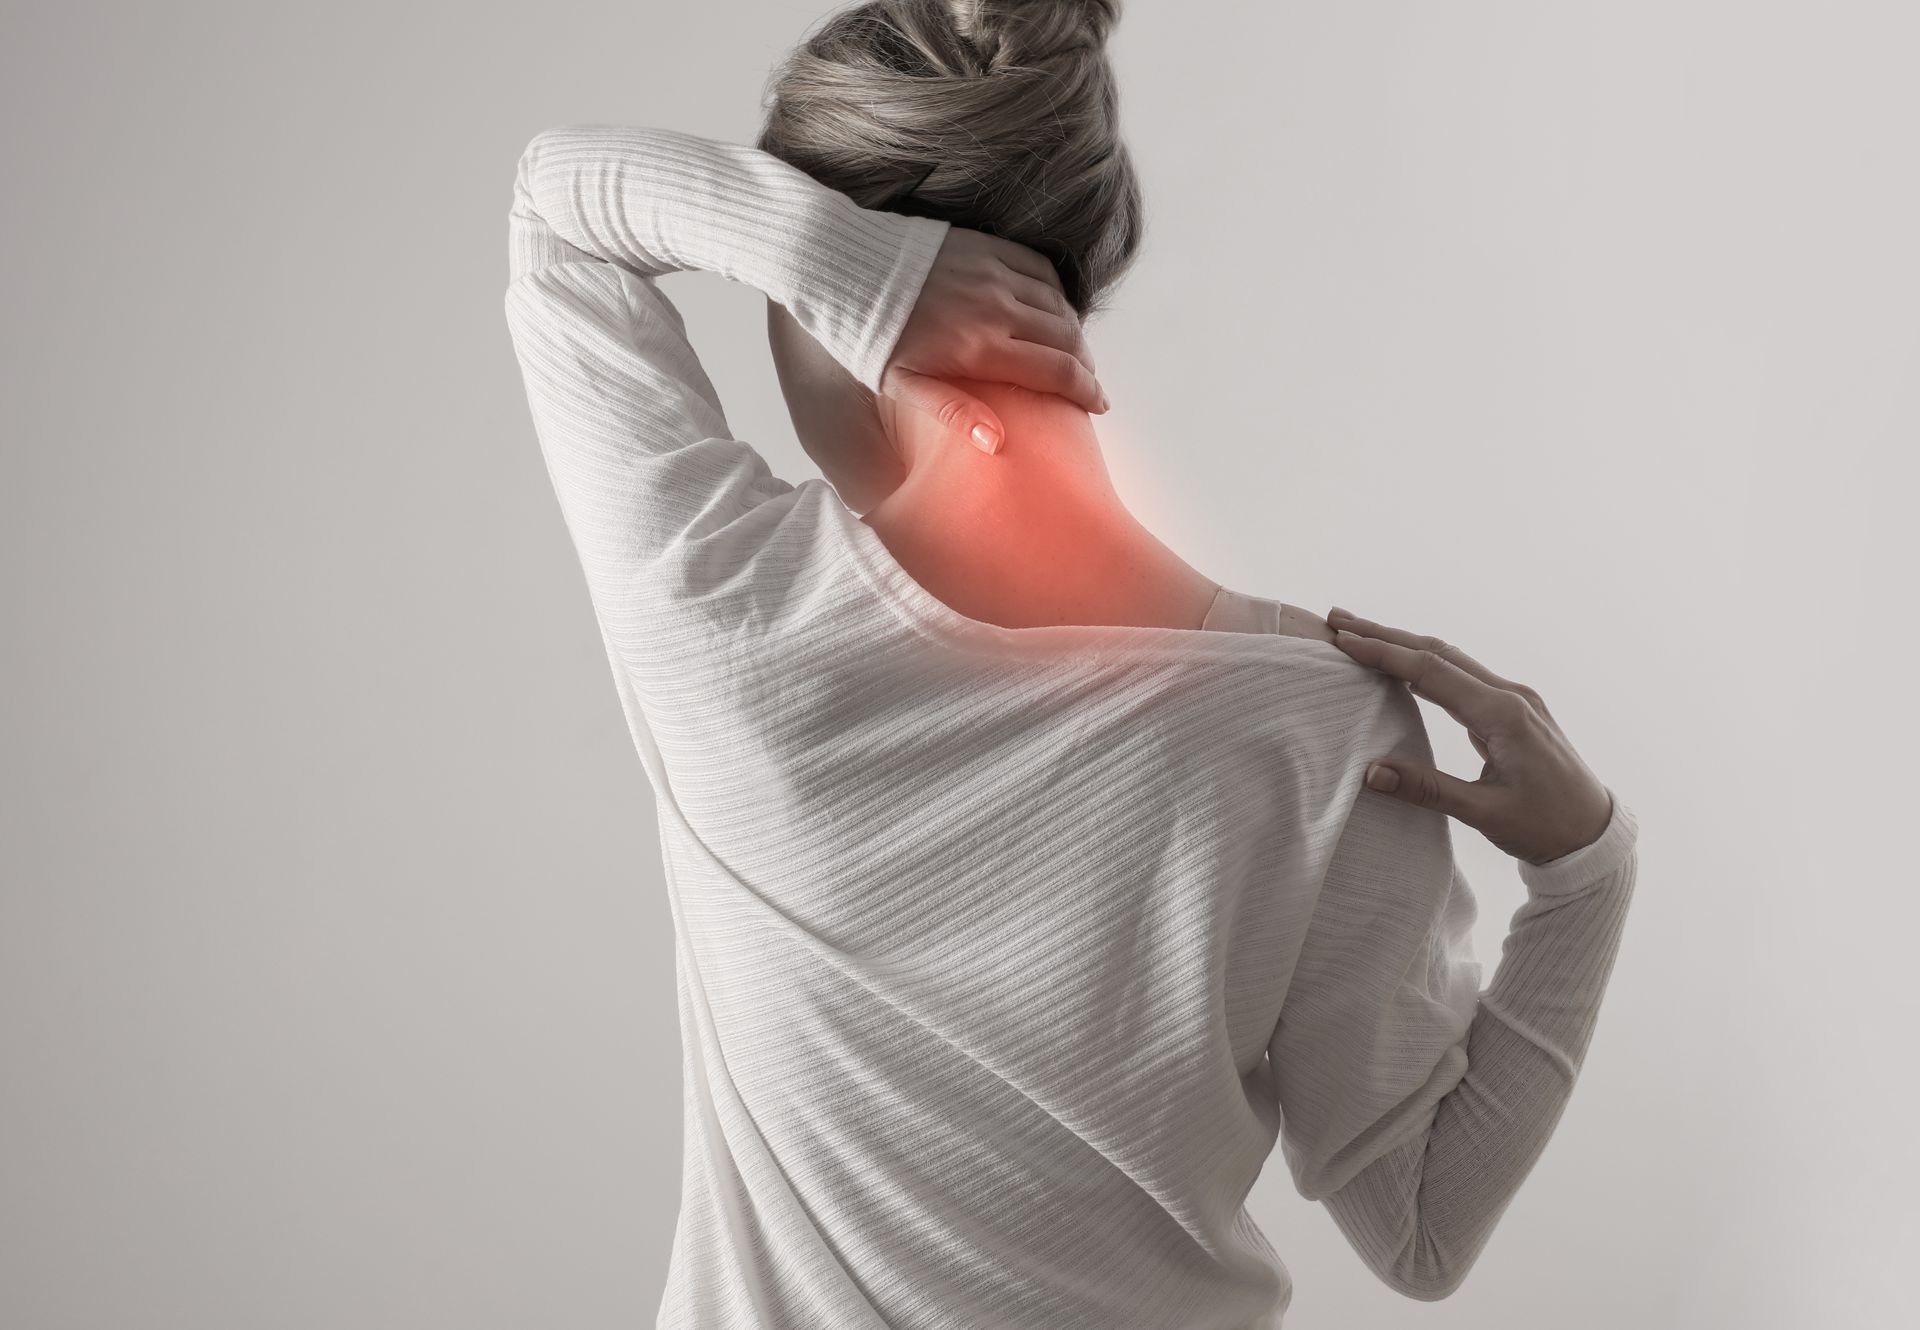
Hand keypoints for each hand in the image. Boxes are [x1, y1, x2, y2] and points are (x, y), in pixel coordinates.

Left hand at [881, 227, 1108, 454]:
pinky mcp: (988, 247)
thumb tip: (998, 443)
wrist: (844, 270)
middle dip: (1085, 364)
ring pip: (1058, 304)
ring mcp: (994, 273)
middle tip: (1087, 382)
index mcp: (980, 348)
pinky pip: (1040, 270)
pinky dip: (1055, 293)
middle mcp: (996, 307)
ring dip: (1073, 330)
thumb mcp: (903, 385)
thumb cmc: (870, 338)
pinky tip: (1053, 309)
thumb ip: (955, 413)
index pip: (1056, 370)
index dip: (1086, 390)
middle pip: (1067, 338)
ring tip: (1072, 351)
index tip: (1098, 404)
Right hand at [1326, 608, 1614, 865]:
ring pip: (1450, 659)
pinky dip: (1425, 664)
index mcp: (1503, 714)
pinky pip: (1462, 676)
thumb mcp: (1484, 813)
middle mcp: (1510, 695)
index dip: (1384, 654)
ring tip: (1360, 634)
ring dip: (1404, 644)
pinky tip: (1402, 665)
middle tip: (1338, 620)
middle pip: (1438, 652)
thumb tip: (1370, 771)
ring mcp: (1514, 699)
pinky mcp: (1513, 710)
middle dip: (1386, 634)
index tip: (1343, 640)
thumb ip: (1427, 790)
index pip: (1431, 671)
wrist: (1595, 835)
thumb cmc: (1545, 827)